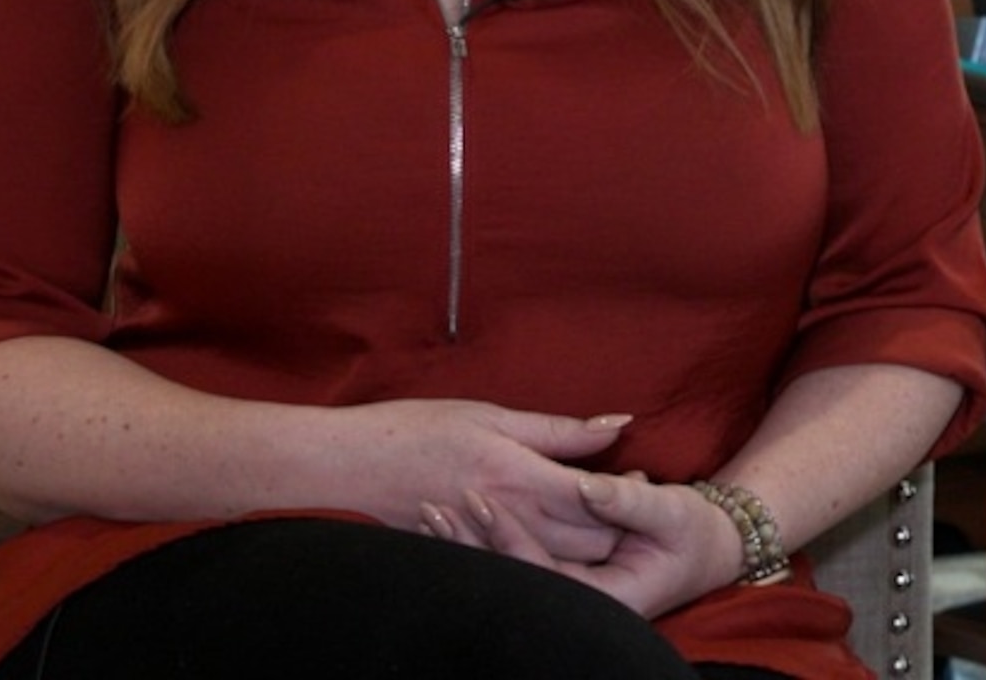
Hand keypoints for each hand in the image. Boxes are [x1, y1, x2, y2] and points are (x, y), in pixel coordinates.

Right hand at [325, 398, 630, 563]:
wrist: (342, 471)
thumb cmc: (413, 431)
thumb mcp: (489, 415)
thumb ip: (557, 430)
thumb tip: (618, 426)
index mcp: (521, 476)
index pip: (600, 499)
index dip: (630, 493)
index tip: (644, 480)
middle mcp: (510, 519)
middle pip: (590, 543)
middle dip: (619, 528)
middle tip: (633, 505)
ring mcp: (488, 547)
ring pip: (561, 563)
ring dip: (589, 549)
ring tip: (603, 526)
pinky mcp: (469, 563)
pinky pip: (522, 571)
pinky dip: (546, 560)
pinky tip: (552, 544)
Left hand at [454, 470, 746, 619]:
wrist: (707, 550)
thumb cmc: (693, 532)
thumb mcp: (673, 511)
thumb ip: (629, 500)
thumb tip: (586, 484)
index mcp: (609, 598)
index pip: (543, 571)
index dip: (510, 536)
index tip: (481, 497)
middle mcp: (583, 604)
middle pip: (515, 578)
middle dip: (473, 544)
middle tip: (435, 505)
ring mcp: (569, 595)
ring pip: (509, 574)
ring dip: (469, 545)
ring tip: (428, 511)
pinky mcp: (562, 579)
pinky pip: (516, 564)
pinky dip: (483, 543)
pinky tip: (450, 521)